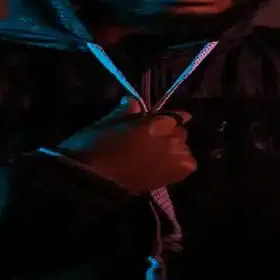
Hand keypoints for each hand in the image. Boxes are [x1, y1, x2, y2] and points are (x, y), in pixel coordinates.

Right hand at [57, 97, 196, 193]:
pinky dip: (180, 165)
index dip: (169, 118)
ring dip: (174, 150)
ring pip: (184, 148)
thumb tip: (135, 102)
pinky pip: (188, 165)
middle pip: (181, 132)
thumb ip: (128, 110)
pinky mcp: (174, 176)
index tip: (162, 122)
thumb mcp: (111, 120)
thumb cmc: (98, 144)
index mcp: (157, 122)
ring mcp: (174, 158)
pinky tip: (164, 166)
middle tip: (152, 141)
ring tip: (156, 155)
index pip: (176, 116)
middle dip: (169, 134)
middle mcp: (170, 138)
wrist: (91, 177)